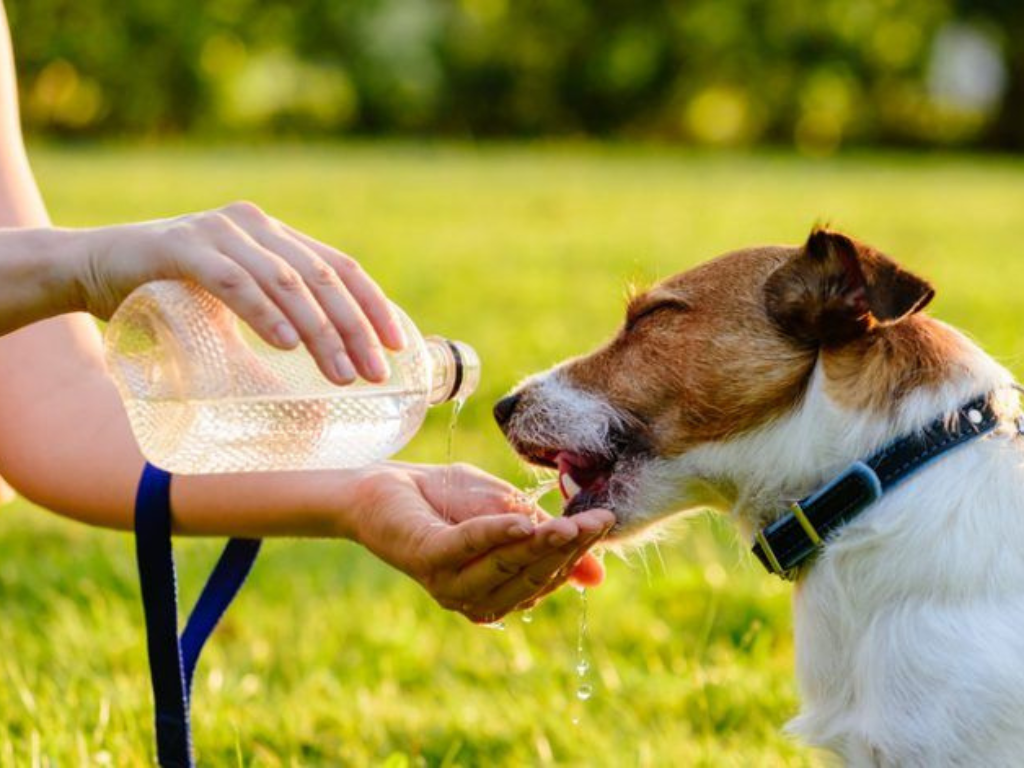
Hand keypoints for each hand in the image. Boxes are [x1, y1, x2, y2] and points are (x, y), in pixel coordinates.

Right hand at [73, 202, 404, 383]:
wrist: (86, 270)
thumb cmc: (165, 299)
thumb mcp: (231, 317)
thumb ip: (273, 333)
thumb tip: (317, 398)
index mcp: (275, 237)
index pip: (340, 267)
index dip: (374, 306)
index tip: (397, 348)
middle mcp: (255, 227)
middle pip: (323, 277)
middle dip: (355, 330)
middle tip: (374, 375)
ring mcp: (218, 232)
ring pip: (287, 282)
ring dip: (320, 331)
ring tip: (341, 374)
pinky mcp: (181, 248)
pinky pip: (233, 281)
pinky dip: (264, 313)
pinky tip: (287, 345)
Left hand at [353, 462, 614, 623]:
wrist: (384, 484)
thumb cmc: (446, 498)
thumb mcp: (507, 512)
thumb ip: (545, 539)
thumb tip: (598, 577)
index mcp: (496, 590)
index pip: (547, 577)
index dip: (577, 552)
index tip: (605, 522)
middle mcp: (473, 597)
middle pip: (531, 576)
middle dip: (567, 549)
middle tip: (597, 521)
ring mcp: (448, 581)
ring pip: (505, 566)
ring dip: (539, 545)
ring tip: (569, 525)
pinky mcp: (426, 556)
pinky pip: (467, 547)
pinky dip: (496, 534)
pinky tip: (522, 522)